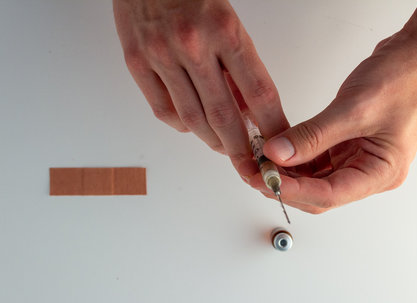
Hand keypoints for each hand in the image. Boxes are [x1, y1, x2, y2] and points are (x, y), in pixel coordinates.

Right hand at [113, 0, 288, 171]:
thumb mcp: (228, 21)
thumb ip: (239, 66)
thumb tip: (250, 110)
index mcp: (225, 29)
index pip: (259, 91)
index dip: (273, 125)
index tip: (280, 145)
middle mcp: (192, 44)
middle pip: (224, 115)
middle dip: (241, 150)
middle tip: (252, 168)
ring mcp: (161, 54)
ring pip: (192, 119)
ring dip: (212, 141)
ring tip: (225, 149)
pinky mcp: (136, 61)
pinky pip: (162, 110)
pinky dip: (182, 126)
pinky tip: (193, 127)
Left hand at [249, 32, 416, 213]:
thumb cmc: (404, 80)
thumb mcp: (354, 108)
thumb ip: (312, 135)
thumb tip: (277, 154)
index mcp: (382, 173)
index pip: (329, 194)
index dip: (293, 190)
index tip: (265, 179)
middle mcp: (370, 172)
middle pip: (319, 193)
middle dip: (285, 185)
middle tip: (254, 173)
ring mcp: (358, 160)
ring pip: (315, 179)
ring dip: (287, 173)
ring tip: (260, 161)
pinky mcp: (347, 147)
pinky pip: (316, 161)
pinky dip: (295, 158)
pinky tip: (276, 151)